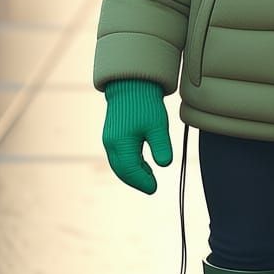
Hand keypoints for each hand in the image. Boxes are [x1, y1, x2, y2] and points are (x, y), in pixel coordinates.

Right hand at [102, 78, 172, 193]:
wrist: (132, 85)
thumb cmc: (146, 104)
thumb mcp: (157, 125)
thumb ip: (161, 146)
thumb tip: (164, 165)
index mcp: (121, 143)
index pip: (130, 170)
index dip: (142, 181)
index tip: (154, 188)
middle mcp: (111, 143)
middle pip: (122, 171)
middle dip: (136, 181)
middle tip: (152, 187)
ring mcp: (109, 139)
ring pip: (118, 165)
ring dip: (132, 174)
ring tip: (149, 177)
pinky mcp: (111, 135)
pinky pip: (118, 157)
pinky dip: (128, 165)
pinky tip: (142, 165)